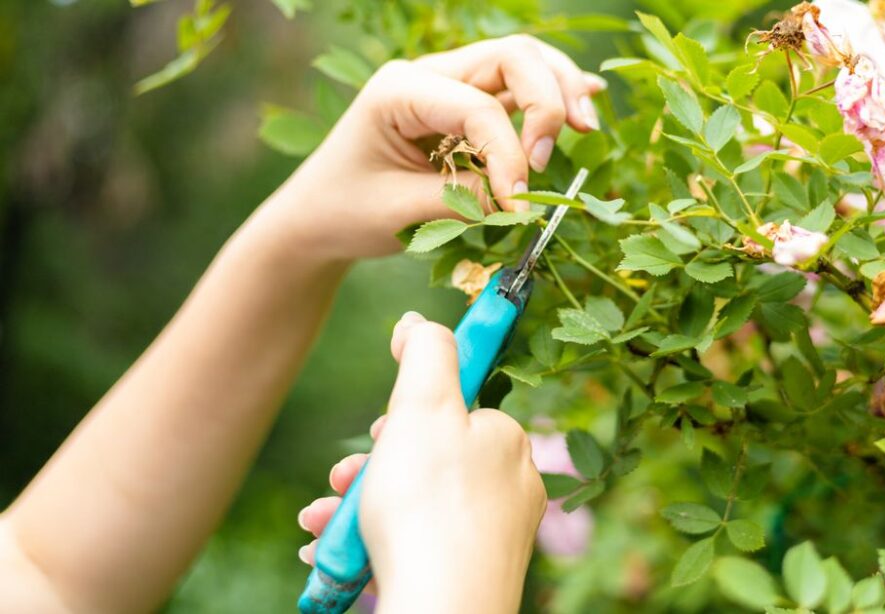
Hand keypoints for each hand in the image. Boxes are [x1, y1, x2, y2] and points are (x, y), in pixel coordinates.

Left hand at [259, 35, 605, 262]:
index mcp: (400, 89)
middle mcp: (428, 74)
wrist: (316, 218)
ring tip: (586, 124)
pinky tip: (584, 104)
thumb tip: (522, 201)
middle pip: (511, 58)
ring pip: (521, 62)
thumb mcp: (400, 213)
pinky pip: (517, 87)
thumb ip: (464, 201)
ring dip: (559, 90)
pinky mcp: (464, 105)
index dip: (509, 156)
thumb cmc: (346, 212)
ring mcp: (448, 84)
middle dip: (547, 100)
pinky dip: (552, 95)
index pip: (478, 108)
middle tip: (550, 157)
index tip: (519, 205)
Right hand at [296, 312, 545, 612]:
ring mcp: (492, 536)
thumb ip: (425, 354)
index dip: (404, 415)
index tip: (380, 430)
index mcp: (507, 442)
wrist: (440, 611)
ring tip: (322, 520)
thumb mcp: (422, 408)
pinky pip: (414, 545)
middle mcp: (509, 488)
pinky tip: (334, 552)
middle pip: (426, 457)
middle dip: (369, 465)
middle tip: (344, 476)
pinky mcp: (469, 574)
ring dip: (356, 505)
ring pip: (412, 504)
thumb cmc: (429, 508)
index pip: (452, 408)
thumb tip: (419, 322)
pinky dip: (369, 544)